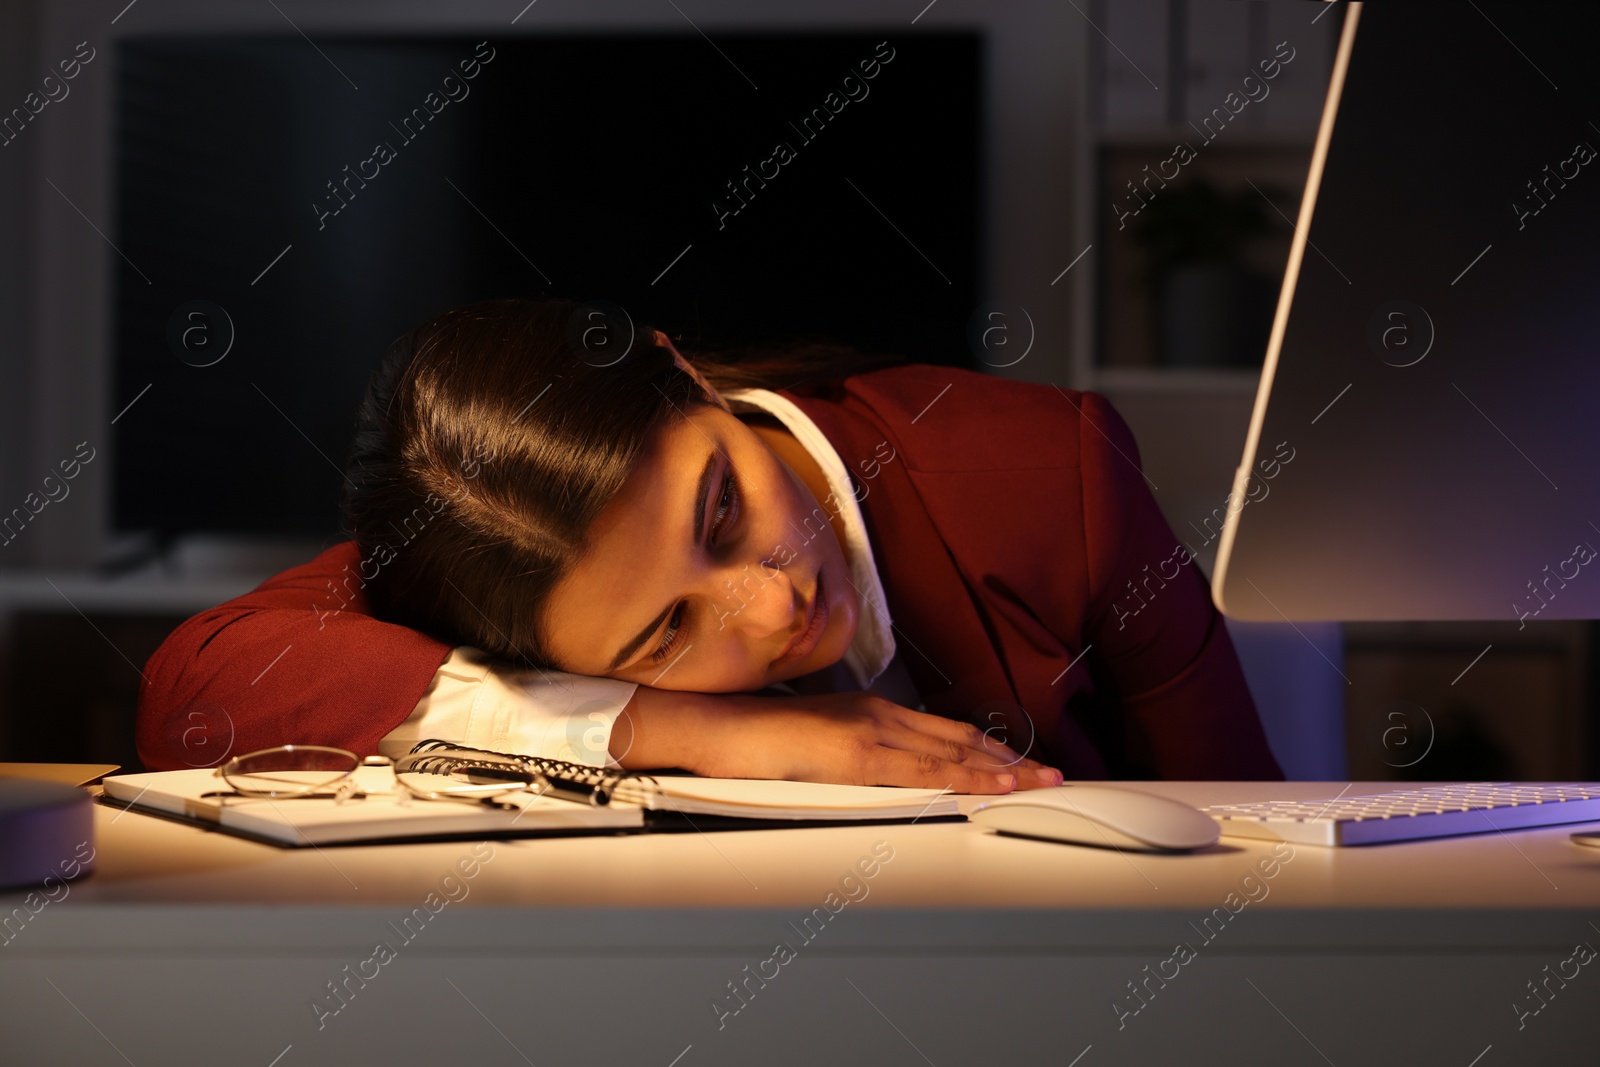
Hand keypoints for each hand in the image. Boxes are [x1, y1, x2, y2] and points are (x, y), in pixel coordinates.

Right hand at [614, 687, 1062, 793]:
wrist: (714, 726)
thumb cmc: (751, 739)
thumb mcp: (813, 745)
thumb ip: (848, 756)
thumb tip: (874, 777)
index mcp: (868, 712)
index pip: (941, 732)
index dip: (984, 748)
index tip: (1017, 761)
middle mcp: (876, 715)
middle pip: (957, 739)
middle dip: (1008, 759)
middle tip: (1052, 773)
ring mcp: (867, 731)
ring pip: (950, 752)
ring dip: (999, 768)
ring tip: (1038, 781)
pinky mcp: (853, 753)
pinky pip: (920, 769)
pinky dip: (962, 776)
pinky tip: (988, 783)